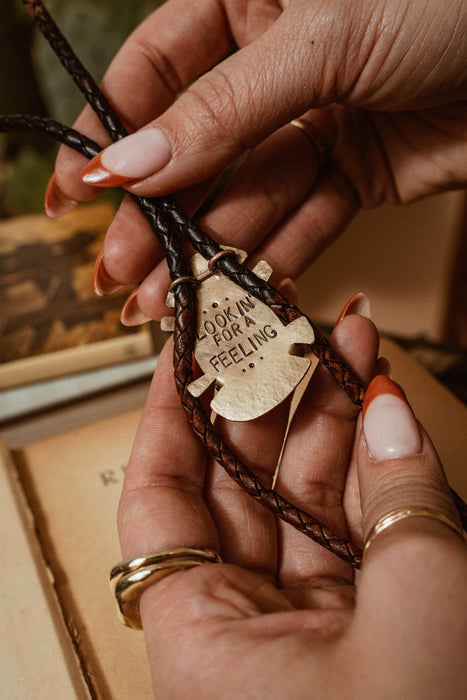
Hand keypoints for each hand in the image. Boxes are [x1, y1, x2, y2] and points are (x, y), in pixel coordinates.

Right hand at [47, 0, 466, 322]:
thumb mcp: (321, 35)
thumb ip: (223, 108)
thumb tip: (133, 161)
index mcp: (244, 0)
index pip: (154, 74)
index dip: (112, 135)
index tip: (77, 192)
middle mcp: (271, 65)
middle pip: (196, 151)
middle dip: (158, 217)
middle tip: (119, 273)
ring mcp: (312, 121)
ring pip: (247, 194)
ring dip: (209, 250)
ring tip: (166, 301)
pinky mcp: (354, 170)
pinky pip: (304, 217)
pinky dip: (274, 255)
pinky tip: (238, 290)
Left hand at [117, 298, 466, 697]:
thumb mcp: (420, 620)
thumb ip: (402, 505)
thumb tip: (390, 410)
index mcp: (207, 641)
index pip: (160, 499)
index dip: (168, 412)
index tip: (183, 346)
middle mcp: (242, 625)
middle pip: (235, 481)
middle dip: (266, 395)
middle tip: (285, 325)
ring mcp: (301, 618)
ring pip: (298, 493)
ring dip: (325, 414)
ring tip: (342, 338)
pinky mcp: (356, 619)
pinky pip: (346, 523)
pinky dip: (364, 462)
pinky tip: (373, 400)